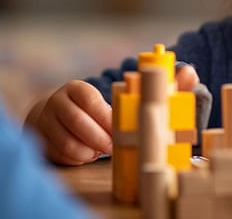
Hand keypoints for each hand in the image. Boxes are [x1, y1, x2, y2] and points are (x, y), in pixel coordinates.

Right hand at [25, 65, 199, 165]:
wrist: (53, 117)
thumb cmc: (99, 108)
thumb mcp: (123, 95)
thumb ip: (157, 85)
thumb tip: (192, 72)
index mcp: (77, 88)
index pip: (89, 98)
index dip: (106, 117)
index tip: (119, 129)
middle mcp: (56, 102)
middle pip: (77, 123)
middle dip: (100, 139)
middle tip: (114, 146)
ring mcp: (44, 122)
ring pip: (68, 143)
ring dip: (89, 151)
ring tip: (101, 149)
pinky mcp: (39, 142)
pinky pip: (60, 156)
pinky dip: (78, 159)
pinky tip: (87, 154)